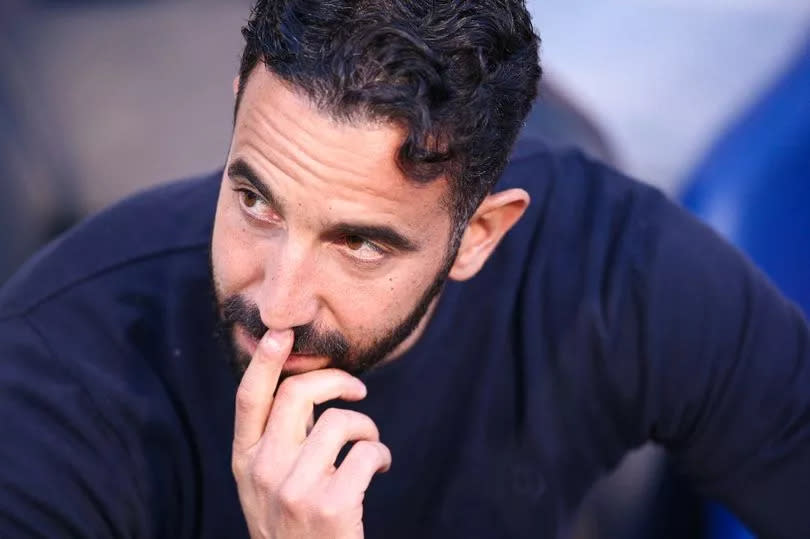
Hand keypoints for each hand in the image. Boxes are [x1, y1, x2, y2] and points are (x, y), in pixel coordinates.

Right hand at [231, 330, 391, 538]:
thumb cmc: (292, 525)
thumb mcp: (265, 484)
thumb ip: (275, 441)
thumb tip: (305, 387)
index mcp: (244, 460)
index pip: (248, 398)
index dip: (264, 360)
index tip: (282, 332)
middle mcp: (262, 470)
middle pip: (297, 394)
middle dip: (336, 380)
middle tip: (358, 389)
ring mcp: (294, 489)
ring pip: (339, 422)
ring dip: (366, 427)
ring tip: (370, 445)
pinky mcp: (329, 505)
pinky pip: (366, 452)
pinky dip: (381, 454)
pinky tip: (380, 468)